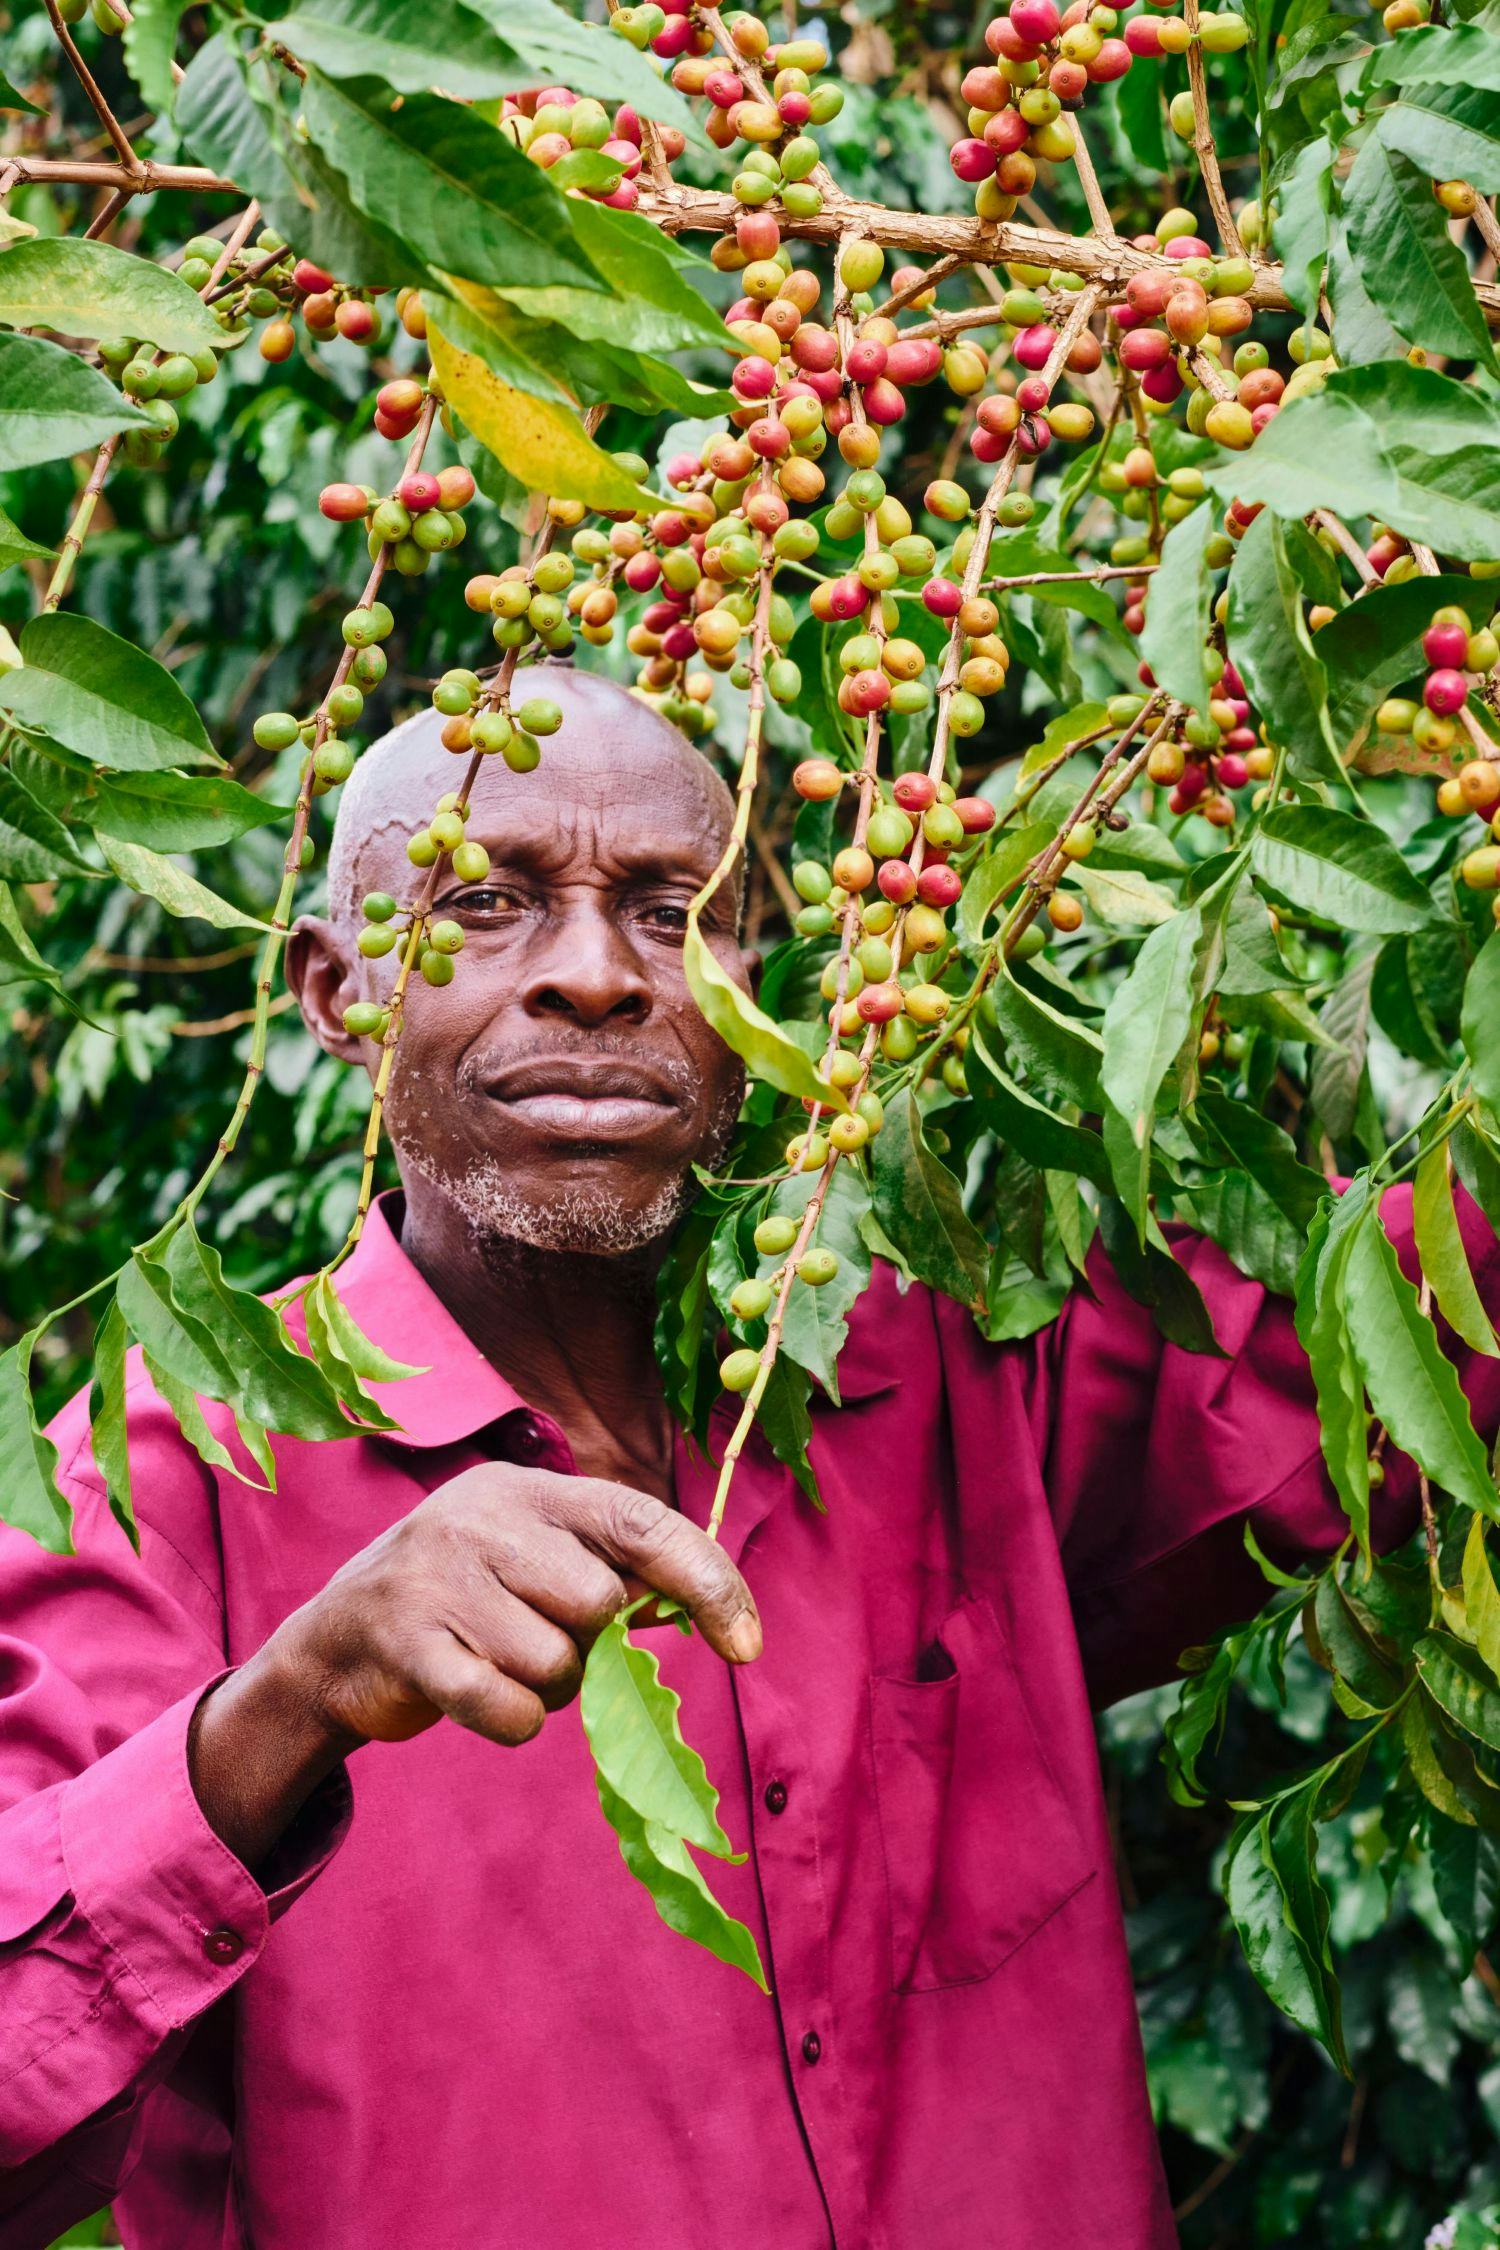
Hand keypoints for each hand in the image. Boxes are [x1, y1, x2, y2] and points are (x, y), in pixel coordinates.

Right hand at [190, 1465, 760, 1866]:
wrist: (335, 1646)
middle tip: (538, 1639)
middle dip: (587, 1644)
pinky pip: (511, 1710)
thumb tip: (712, 1606)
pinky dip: (512, 1721)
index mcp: (527, 1490)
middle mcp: (480, 1517)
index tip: (749, 1644)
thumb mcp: (531, 1559)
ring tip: (497, 1663)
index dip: (708, 1581)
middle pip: (600, 1602)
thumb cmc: (467, 1604)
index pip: (642, 1522)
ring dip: (547, 1688)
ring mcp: (437, 1577)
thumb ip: (611, 1568)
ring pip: (558, 1664)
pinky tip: (476, 1694)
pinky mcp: (408, 1646)